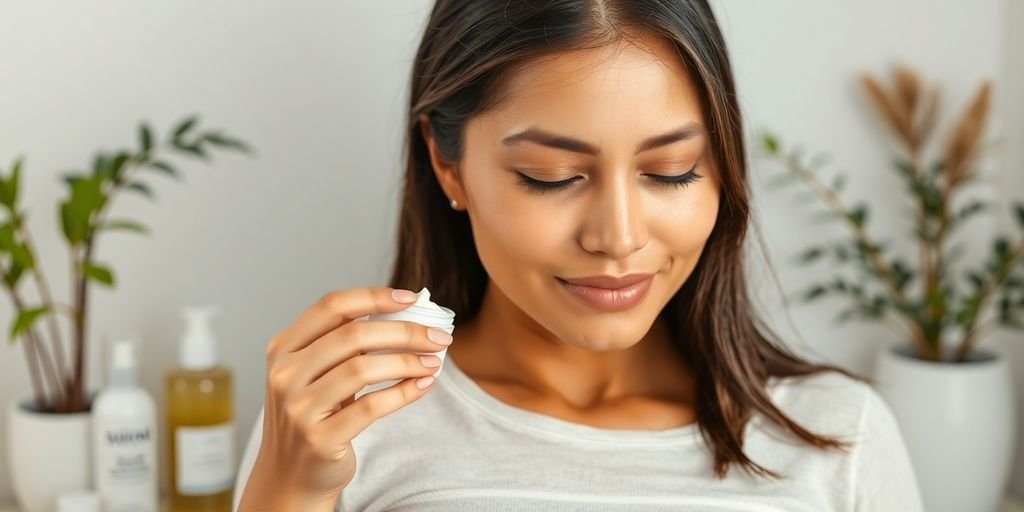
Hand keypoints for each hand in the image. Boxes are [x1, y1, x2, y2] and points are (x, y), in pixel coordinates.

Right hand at [239, 287, 452, 507]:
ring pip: (362, 369)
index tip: (411, 298)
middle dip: (404, 332)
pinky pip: (371, 407)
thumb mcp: (314, 373)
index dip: (374, 297)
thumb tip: (407, 314)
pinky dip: (403, 393)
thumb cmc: (313, 414)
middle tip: (438, 337)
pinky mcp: (319, 438)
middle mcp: (285, 375)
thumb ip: (343, 344)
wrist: (290, 475)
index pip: (331, 306)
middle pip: (353, 336)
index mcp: (283, 348)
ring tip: (433, 362)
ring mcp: (299, 408)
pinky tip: (422, 386)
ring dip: (407, 362)